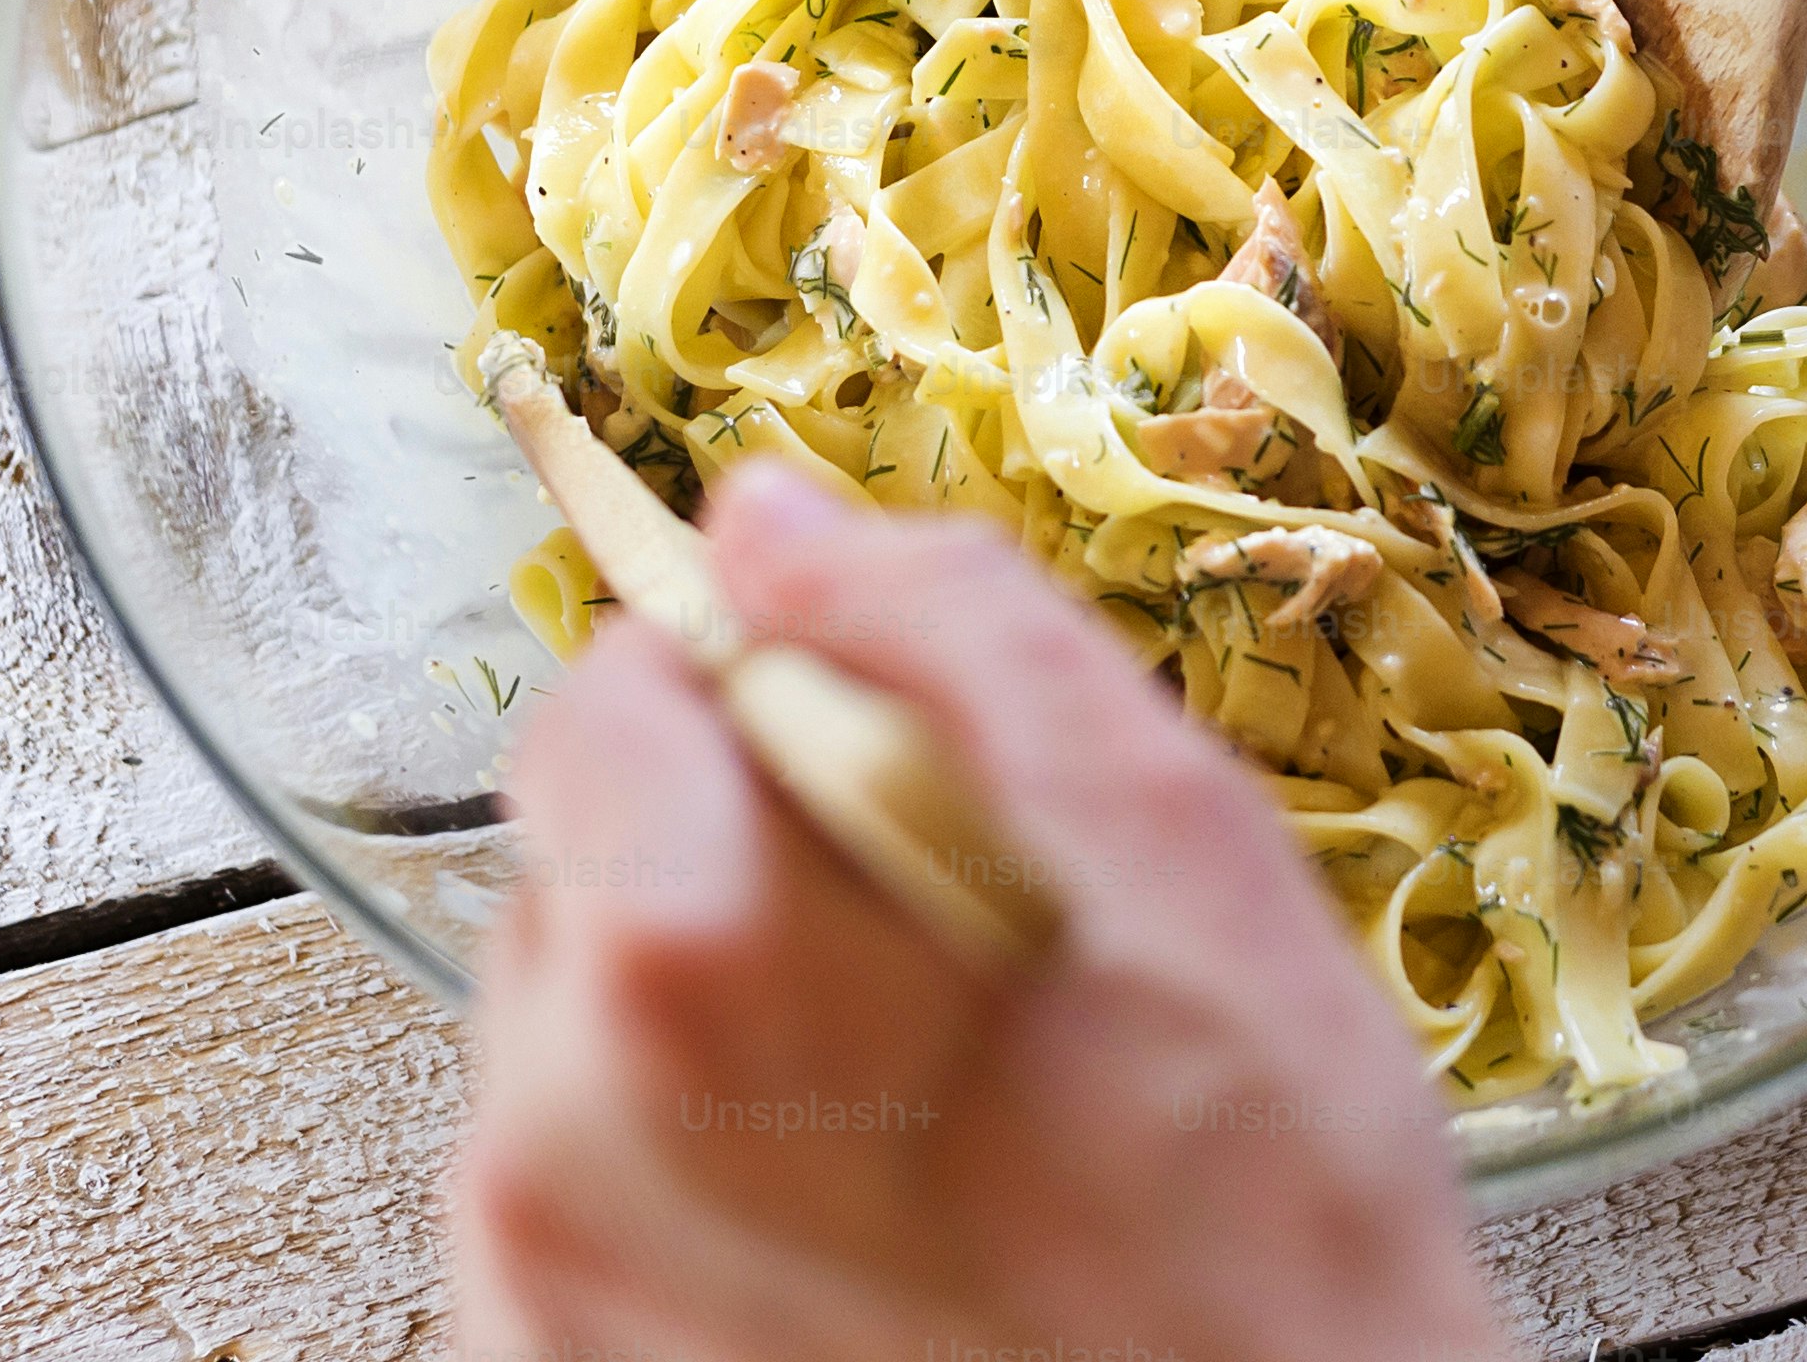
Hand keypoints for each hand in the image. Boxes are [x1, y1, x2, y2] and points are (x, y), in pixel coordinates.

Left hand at [449, 466, 1517, 1361]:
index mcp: (685, 969)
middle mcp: (555, 1141)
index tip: (901, 770)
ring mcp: (541, 1290)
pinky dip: (709, 1180)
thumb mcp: (1176, 857)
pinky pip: (587, 1196)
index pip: (616, 697)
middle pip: (598, 863)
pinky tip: (874, 1224)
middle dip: (755, 865)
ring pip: (590, 1034)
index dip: (773, 695)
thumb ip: (952, 639)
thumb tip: (772, 520)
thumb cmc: (1265, 1238)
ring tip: (935, 1119)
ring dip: (730, 1029)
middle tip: (961, 966)